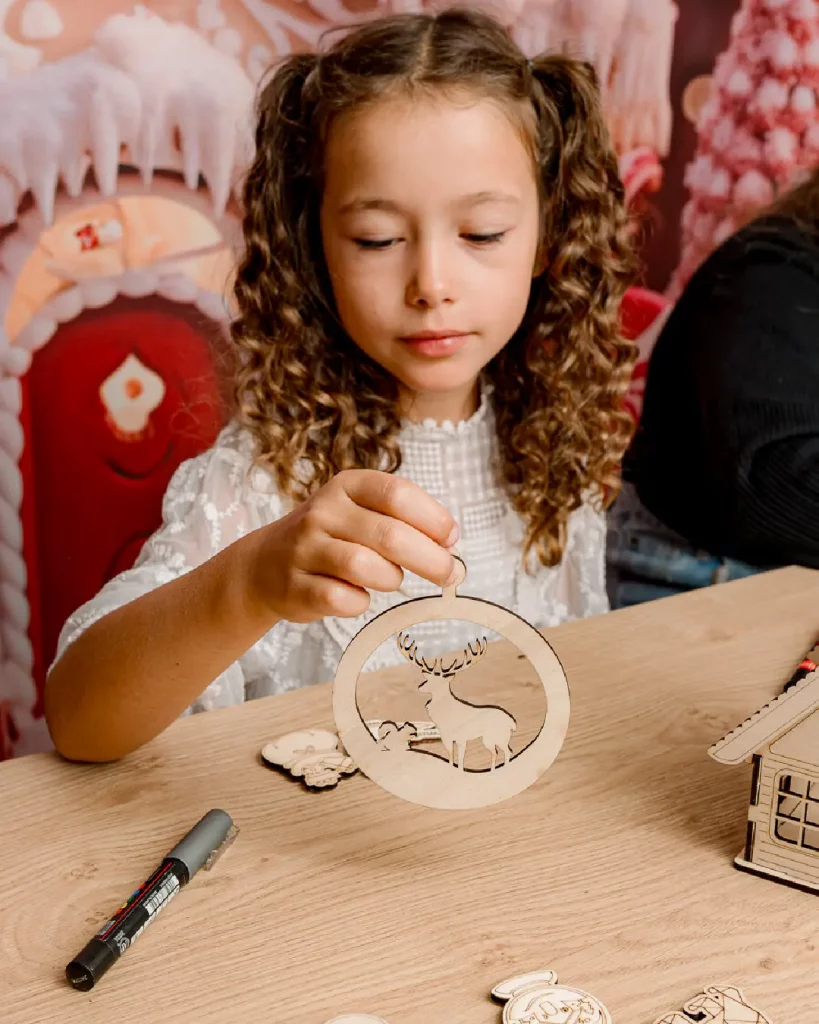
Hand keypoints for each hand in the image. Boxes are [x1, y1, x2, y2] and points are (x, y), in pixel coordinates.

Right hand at [246, 470, 459, 622]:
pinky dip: (360, 603)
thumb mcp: (362, 513)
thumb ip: (403, 521)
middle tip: (449, 574)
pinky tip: (356, 596)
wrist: (265, 565)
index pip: (397, 493)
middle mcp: (323, 511)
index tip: (452, 538)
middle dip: (430, 559)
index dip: (432, 518)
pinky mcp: (296, 586)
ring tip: (390, 580)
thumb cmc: (331, 538)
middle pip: (389, 535)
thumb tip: (449, 542)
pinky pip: (343, 600)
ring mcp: (305, 548)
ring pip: (365, 567)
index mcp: (347, 486)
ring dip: (391, 579)